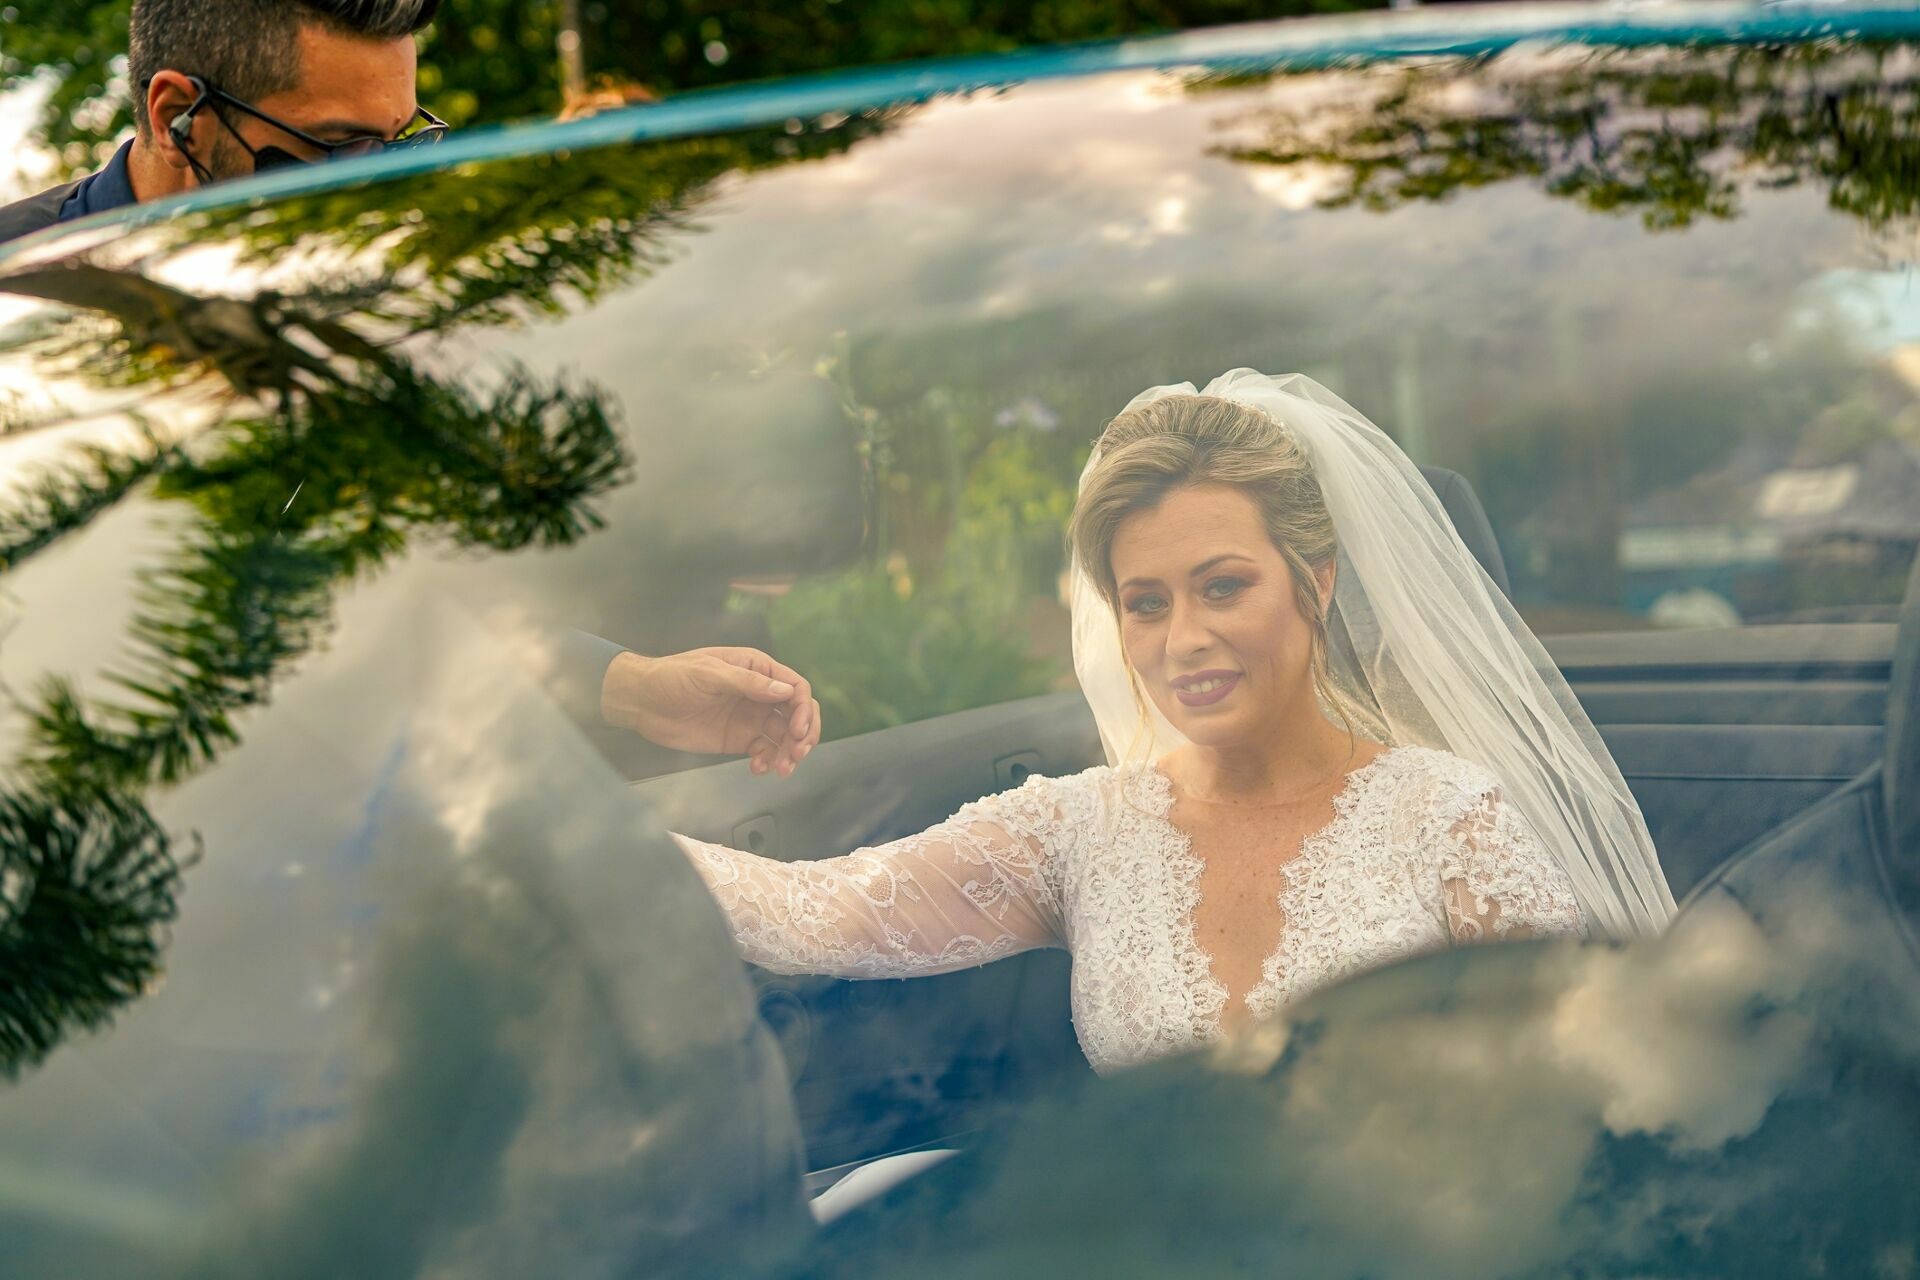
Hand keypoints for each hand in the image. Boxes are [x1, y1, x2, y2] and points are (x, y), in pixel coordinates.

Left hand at [601, 647, 821, 776]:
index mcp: (756, 669)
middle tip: (796, 753)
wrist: (642, 702)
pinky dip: (768, 761)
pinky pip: (765, 750)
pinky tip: (758, 768)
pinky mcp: (739, 738)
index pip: (795, 687)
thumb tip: (785, 692)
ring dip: (789, 753)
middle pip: (797, 713)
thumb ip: (747, 683)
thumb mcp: (709, 673)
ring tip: (780, 769)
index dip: (803, 709)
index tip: (797, 730)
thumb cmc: (672, 677)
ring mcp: (750, 717)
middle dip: (803, 734)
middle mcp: (759, 693)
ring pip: (784, 736)